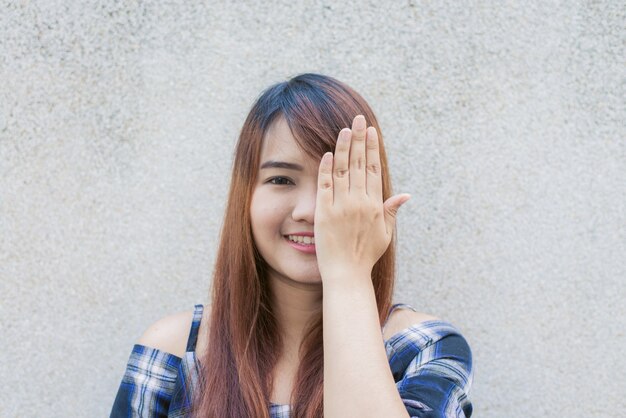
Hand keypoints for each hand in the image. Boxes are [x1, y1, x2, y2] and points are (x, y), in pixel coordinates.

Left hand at [314, 115, 409, 282]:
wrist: (346, 273)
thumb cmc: (366, 255)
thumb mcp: (385, 234)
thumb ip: (391, 211)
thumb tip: (405, 194)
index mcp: (374, 205)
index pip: (373, 170)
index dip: (372, 149)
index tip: (372, 132)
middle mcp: (359, 202)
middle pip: (359, 164)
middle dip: (359, 139)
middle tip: (359, 119)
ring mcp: (340, 207)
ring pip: (342, 170)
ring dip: (343, 148)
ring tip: (344, 129)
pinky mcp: (323, 213)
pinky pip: (324, 186)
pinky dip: (326, 169)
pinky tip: (327, 154)